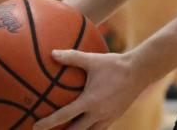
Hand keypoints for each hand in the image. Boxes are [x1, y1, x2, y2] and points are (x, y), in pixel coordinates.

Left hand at [32, 49, 148, 129]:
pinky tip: (84, 126)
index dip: (48, 123)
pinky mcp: (114, 117)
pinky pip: (99, 129)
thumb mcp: (92, 59)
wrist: (140, 71)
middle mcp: (98, 113)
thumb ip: (71, 57)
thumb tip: (52, 53)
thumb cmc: (114, 64)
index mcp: (90, 101)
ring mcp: (107, 117)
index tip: (35, 126)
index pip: (64, 116)